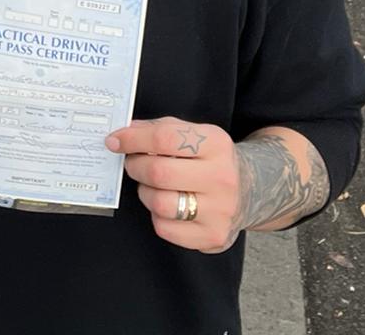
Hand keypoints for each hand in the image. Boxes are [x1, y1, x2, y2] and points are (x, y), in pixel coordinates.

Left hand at [106, 118, 242, 251]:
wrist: (249, 191)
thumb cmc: (209, 159)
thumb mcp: (194, 134)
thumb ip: (160, 129)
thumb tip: (123, 134)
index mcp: (216, 144)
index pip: (165, 138)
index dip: (133, 139)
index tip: (114, 141)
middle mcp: (221, 177)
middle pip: (159, 172)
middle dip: (135, 167)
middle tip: (132, 164)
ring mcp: (219, 210)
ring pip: (160, 203)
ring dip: (144, 193)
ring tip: (150, 186)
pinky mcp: (212, 235)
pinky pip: (165, 228)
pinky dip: (156, 216)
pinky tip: (165, 206)